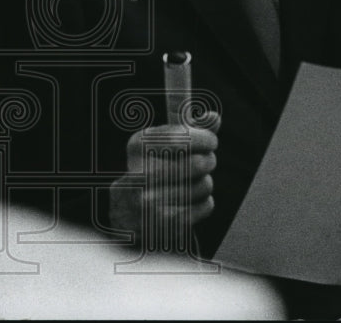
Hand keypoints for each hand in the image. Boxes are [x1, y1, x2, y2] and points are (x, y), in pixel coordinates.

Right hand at [108, 112, 220, 238]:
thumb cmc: (151, 168)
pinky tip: (188, 201)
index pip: (182, 137)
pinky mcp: (165, 224)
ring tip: (190, 182)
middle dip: (208, 160)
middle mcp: (140, 173)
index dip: (205, 138)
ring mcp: (152, 201)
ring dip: (205, 182)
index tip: (211, 141)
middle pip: (198, 162)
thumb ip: (189, 128)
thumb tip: (214, 117)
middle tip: (205, 161)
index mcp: (138, 146)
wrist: (126, 212)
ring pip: (205, 184)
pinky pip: (206, 205)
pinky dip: (204, 202)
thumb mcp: (162, 143)